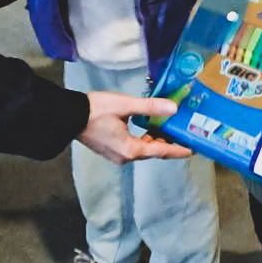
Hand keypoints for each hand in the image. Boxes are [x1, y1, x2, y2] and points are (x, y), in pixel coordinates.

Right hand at [77, 91, 192, 162]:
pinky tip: (145, 128)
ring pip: (142, 150)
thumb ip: (150, 107)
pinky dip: (142, 140)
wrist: (69, 116)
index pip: (161, 151)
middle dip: (167, 143)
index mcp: (131, 149)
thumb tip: (173, 108)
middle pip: (152, 152)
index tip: (192, 149)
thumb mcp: (125, 105)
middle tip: (180, 133)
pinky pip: (132, 148)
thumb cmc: (96, 109)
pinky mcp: (110, 151)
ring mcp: (116, 156)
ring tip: (164, 128)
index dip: (178, 150)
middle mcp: (125, 157)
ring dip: (153, 141)